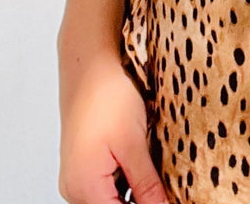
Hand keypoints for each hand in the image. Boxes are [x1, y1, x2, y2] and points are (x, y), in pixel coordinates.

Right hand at [58, 51, 166, 203]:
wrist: (89, 60)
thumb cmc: (107, 94)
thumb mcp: (134, 143)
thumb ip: (147, 185)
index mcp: (84, 188)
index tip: (175, 199)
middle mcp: (74, 188)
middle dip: (144, 200)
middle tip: (170, 186)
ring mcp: (77, 176)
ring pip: (112, 198)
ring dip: (136, 191)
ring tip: (160, 175)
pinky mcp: (84, 163)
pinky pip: (107, 184)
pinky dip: (127, 179)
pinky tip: (145, 163)